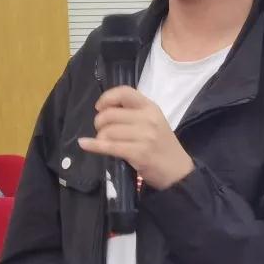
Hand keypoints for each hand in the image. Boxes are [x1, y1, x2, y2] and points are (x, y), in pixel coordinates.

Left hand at [78, 86, 194, 190]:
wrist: (179, 171)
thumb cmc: (163, 146)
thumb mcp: (154, 122)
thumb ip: (134, 113)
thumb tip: (104, 110)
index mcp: (151, 107)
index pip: (124, 92)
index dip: (107, 98)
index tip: (99, 107)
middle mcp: (148, 118)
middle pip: (110, 114)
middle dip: (99, 123)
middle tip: (102, 131)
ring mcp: (144, 136)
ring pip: (107, 132)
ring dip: (100, 138)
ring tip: (105, 143)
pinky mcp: (138, 153)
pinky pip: (109, 146)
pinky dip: (93, 146)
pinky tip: (84, 144)